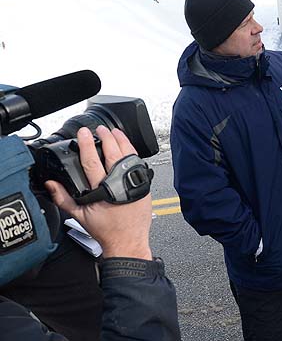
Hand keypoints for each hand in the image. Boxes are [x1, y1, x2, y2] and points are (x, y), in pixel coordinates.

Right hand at [45, 126, 152, 259]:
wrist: (128, 240)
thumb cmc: (105, 230)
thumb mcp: (79, 215)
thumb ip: (63, 198)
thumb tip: (50, 184)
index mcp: (102, 189)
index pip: (92, 160)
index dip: (87, 144)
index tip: (84, 133)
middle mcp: (119, 183)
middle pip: (112, 153)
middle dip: (106, 137)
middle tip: (100, 128)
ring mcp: (133, 183)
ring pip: (128, 155)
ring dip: (121, 141)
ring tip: (115, 132)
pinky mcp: (144, 185)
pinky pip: (138, 163)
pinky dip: (133, 152)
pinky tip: (128, 146)